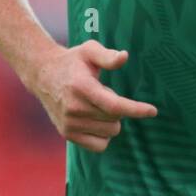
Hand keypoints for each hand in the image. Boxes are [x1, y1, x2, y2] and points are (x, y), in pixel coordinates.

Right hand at [27, 40, 157, 152]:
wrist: (43, 75)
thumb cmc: (73, 62)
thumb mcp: (89, 50)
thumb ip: (108, 56)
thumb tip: (124, 57)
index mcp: (82, 87)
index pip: (114, 105)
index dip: (136, 109)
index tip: (153, 111)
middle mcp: (74, 108)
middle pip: (115, 119)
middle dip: (118, 108)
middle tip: (102, 93)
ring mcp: (69, 124)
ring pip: (110, 132)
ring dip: (110, 120)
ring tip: (95, 104)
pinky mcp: (67, 134)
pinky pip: (100, 145)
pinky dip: (103, 135)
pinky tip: (94, 120)